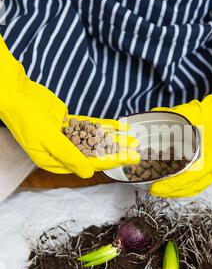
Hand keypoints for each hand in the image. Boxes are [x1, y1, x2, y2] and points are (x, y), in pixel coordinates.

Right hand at [0, 36, 139, 177]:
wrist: (17, 94)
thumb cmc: (26, 119)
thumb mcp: (47, 139)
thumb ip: (69, 156)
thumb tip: (87, 174)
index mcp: (55, 161)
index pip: (89, 164)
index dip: (111, 161)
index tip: (129, 159)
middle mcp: (63, 151)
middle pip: (95, 153)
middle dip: (117, 152)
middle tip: (137, 150)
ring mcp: (68, 136)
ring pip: (95, 139)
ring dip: (114, 139)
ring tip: (132, 138)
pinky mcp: (70, 123)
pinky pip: (91, 126)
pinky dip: (105, 126)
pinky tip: (120, 126)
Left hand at [149, 23, 211, 197]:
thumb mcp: (198, 110)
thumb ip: (176, 114)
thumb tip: (155, 113)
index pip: (187, 179)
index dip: (169, 186)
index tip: (154, 187)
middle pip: (192, 188)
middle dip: (172, 192)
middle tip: (154, 190)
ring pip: (199, 186)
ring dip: (182, 189)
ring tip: (165, 187)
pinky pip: (205, 179)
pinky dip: (191, 182)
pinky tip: (180, 176)